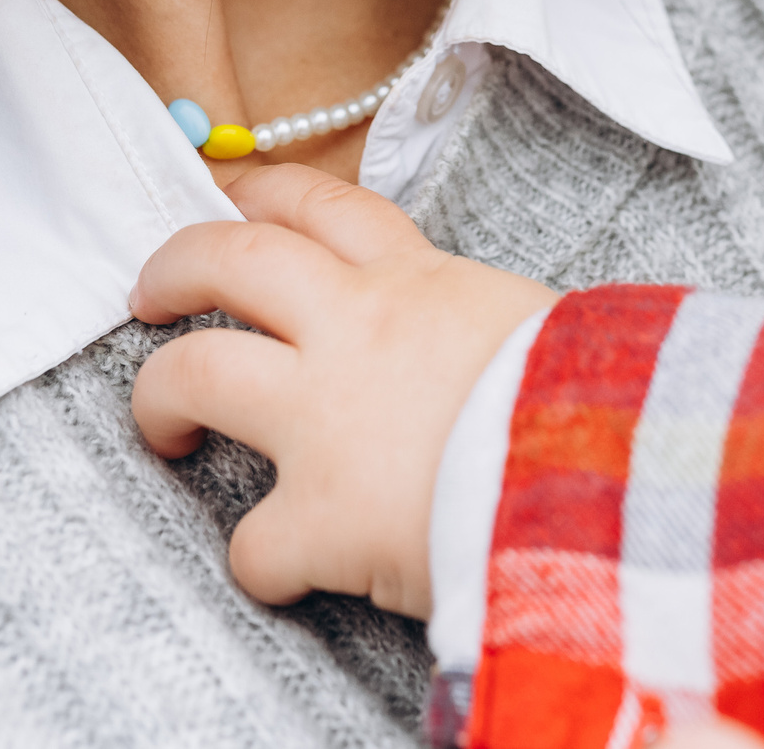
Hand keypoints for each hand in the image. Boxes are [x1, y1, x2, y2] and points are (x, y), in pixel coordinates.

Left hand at [127, 164, 554, 618]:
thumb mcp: (527, 324)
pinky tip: (281, 567)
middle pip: (228, 260)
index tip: (229, 200)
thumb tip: (461, 339)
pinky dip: (259, 558)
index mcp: (415, 281)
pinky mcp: (321, 515)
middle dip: (173, 268)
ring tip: (166, 424)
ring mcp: (325, 416)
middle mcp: (355, 328)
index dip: (259, 196)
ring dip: (159, 395)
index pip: (319, 206)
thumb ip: (468, 319)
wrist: (613, 478)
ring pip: (193, 372)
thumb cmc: (591, 401)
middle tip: (150, 294)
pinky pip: (252, 541)